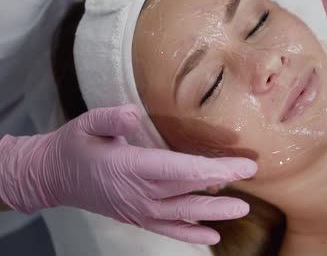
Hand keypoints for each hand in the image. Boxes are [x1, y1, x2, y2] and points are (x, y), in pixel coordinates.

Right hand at [0, 105, 256, 243]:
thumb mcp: (88, 124)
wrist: (52, 176)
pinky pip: (168, 229)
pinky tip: (211, 235)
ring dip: (214, 212)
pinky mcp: (137, 217)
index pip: (181, 169)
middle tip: (252, 175)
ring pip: (183, 213)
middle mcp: (140, 192)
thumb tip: (133, 113)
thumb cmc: (75, 146)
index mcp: (132, 167)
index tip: (241, 164)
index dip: (214, 168)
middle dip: (223, 182)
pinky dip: (190, 234)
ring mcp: (139, 209)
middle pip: (189, 189)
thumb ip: (111, 119)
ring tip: (243, 209)